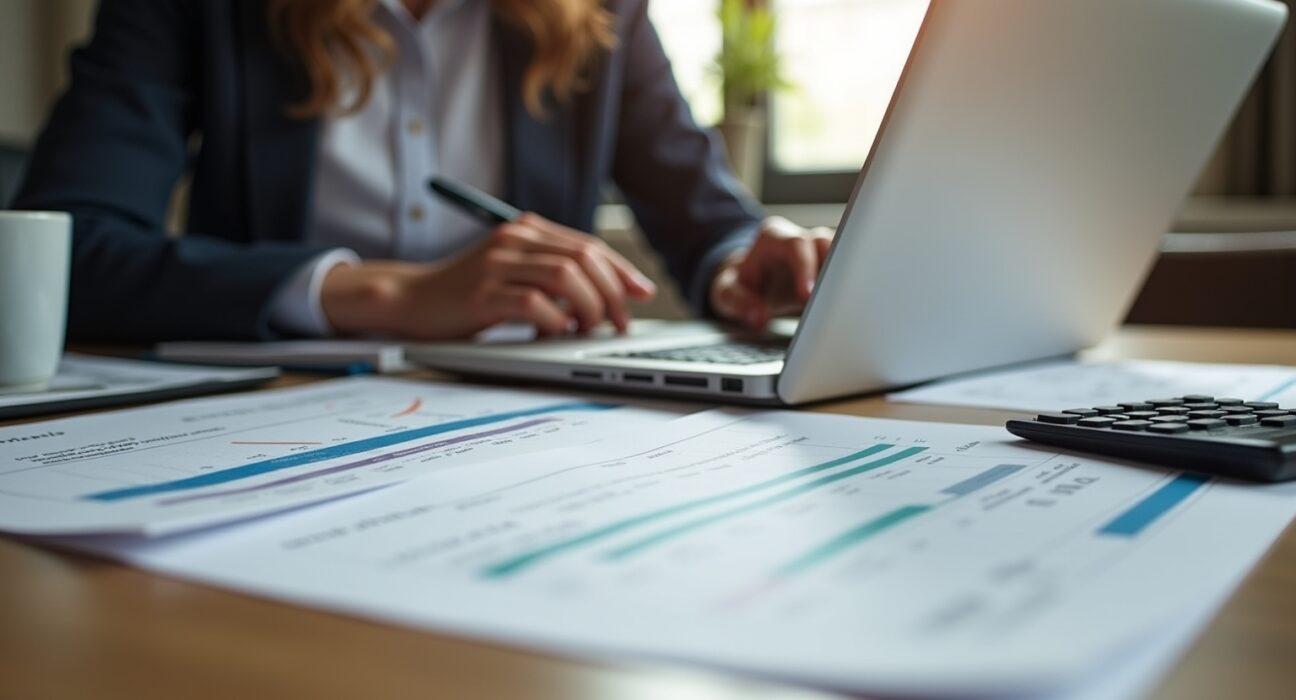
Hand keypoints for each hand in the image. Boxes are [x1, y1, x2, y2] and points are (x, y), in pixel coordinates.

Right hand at [319, 213, 656, 339]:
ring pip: (566, 277)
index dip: (622, 271)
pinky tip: (554, 334)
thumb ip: (552, 273)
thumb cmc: (467, 293)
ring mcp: (497, 264)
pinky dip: (555, 322)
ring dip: (589, 306)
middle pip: (585, 258)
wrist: (411, 300)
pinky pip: (535, 304)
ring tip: (587, 328)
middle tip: (619, 323)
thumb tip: (607, 295)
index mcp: (526, 229)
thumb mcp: (513, 271)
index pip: (589, 245)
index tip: (642, 294)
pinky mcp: (482, 294)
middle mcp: (514, 239)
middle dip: (613, 293)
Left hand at [709, 216, 834, 328]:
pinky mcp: (828, 268)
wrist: (748, 285)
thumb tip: (758, 317)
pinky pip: (845, 270)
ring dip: (844, 278)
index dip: (805, 268)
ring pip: (843, 252)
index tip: (808, 295)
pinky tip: (844, 306)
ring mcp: (816, 252)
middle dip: (832, 268)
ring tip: (840, 306)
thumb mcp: (726, 293)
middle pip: (825, 242)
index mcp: (773, 238)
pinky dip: (846, 287)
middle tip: (832, 301)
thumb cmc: (739, 285)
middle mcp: (798, 240)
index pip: (796, 244)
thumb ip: (738, 302)